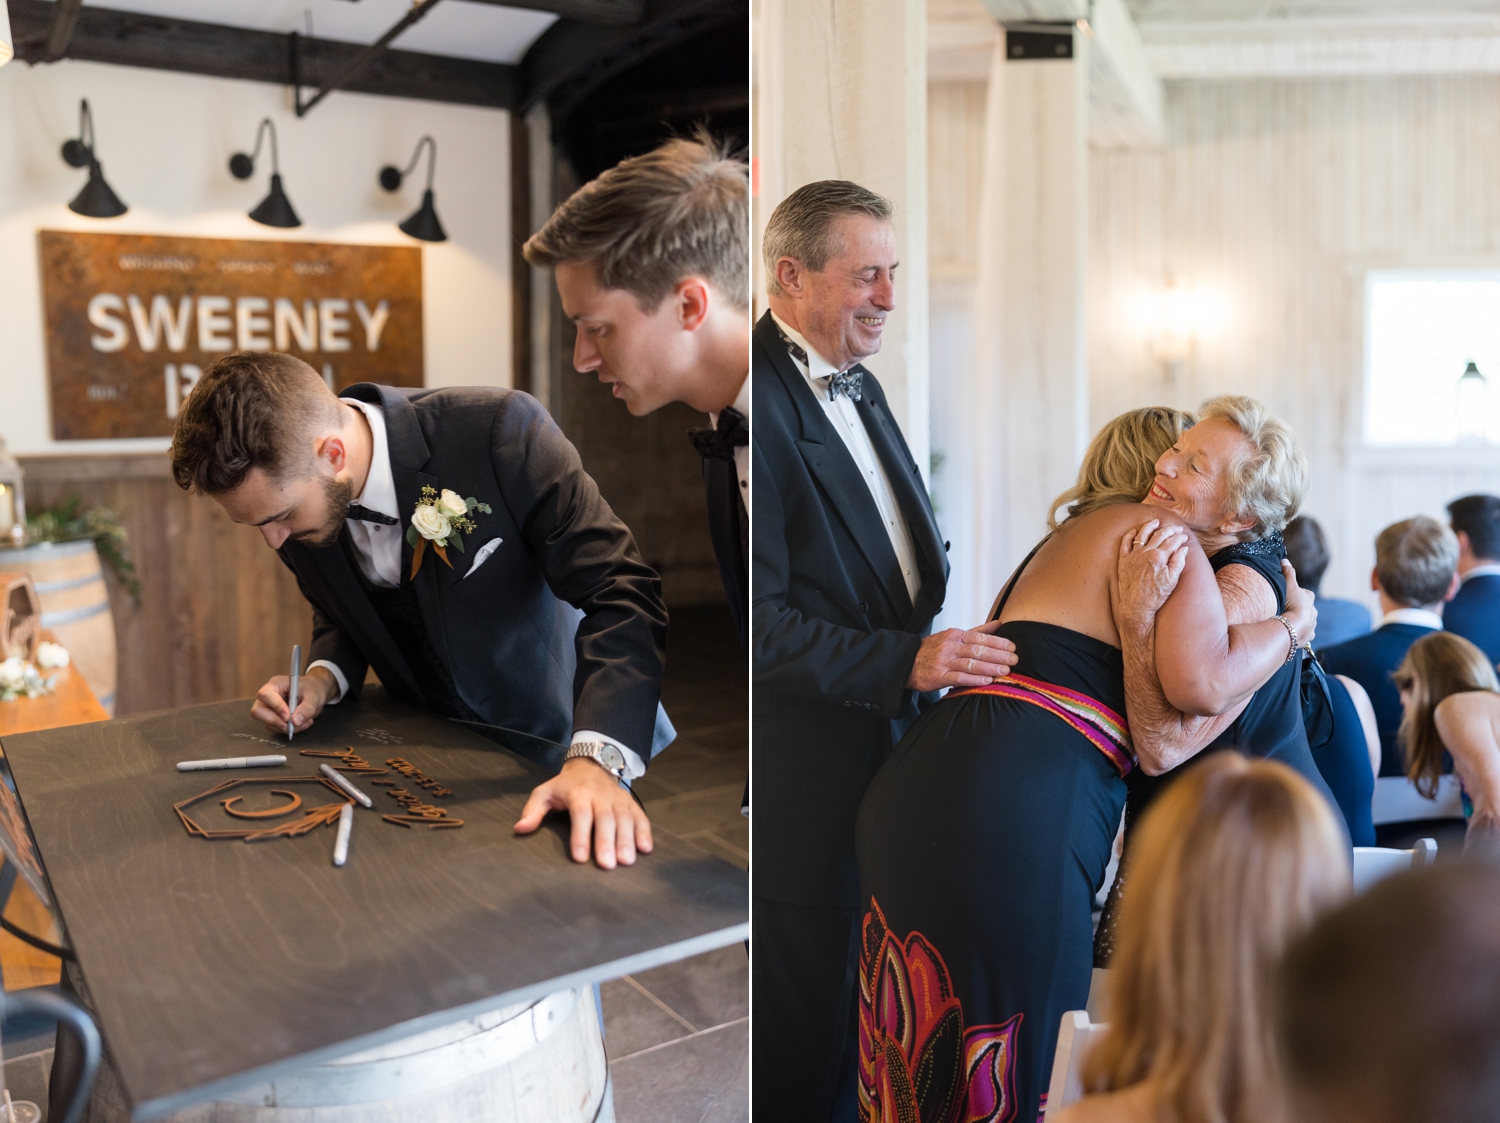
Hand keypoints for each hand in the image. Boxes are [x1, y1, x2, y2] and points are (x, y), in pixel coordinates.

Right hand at [249, 667, 334, 735]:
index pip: (265, 695)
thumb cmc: (313, 688)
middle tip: (293, 725)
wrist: (316, 692)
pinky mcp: (275, 718)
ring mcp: (270, 708)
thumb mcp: (314, 696)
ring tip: (305, 722)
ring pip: (268, 723)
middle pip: (258, 711)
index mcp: (276, 684)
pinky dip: (290, 730)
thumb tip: (295, 722)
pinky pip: (276, 728)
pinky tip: (303, 724)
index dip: (275, 707)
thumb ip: (306, 708)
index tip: (288, 716)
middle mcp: (269, 696)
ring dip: (287, 727)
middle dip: (275, 721)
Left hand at [514, 758, 653, 869]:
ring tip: (627, 861)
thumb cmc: (566, 786)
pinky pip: (640, 816)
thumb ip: (533, 811)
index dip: (580, 836)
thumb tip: (520, 829)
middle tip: (608, 865)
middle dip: (606, 842)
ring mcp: (617, 799)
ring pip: (624, 818)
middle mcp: (600, 796)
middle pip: (605, 819)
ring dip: (627, 840)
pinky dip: (644, 831)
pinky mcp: (630, 803)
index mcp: (577, 794)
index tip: (580, 858)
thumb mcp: (545, 792)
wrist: (592, 765)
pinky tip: (646, 848)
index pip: (580, 815)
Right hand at [906, 620, 1017, 691]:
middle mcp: (950, 647)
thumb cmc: (933, 649)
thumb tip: (999, 623)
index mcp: (955, 635)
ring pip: (970, 663)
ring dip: (989, 667)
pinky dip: (973, 679)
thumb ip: (977, 631)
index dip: (997, 642)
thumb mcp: (954, 636)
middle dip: (998, 655)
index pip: (979, 637)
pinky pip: (958, 678)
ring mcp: (944, 662)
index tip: (1012, 646)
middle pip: (977, 650)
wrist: (907, 661)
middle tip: (1014, 659)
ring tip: (1005, 671)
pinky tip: (986, 681)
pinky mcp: (938, 676)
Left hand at [1117, 519, 1189, 627]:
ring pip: (1142, 535)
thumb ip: (1179, 562)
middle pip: (1159, 535)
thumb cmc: (1156, 595)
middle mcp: (1145, 553)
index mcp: (1159, 557)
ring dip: (1150, 526)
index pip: (1172, 541)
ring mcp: (1133, 556)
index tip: (1184, 536)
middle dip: (1170, 529)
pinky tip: (1134, 531)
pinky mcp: (1123, 561)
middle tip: (1176, 528)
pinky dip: (1129, 536)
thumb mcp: (1172, 580)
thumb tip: (1183, 548)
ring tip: (1155, 522)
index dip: (1180, 537)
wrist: (1136, 606)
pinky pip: (1125, 544)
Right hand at [1282, 560, 1317, 649]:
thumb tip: (1285, 559)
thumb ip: (1288, 573)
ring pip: (1306, 622)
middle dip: (1297, 609)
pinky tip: (1291, 633)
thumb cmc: (1292, 604)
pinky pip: (1304, 634)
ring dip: (1298, 622)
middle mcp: (1313, 612)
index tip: (1285, 595)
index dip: (1294, 593)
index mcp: (1309, 598)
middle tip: (1284, 610)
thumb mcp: (1289, 585)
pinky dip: (1299, 633)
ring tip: (1287, 623)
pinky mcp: (1307, 637)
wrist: (1293, 627)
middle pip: (1305, 608)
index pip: (1303, 593)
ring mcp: (1311, 625)